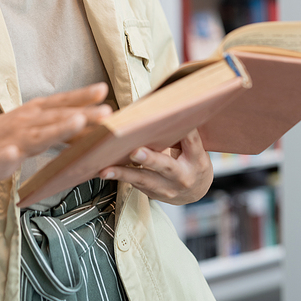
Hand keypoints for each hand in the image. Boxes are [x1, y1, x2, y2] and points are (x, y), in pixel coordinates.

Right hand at [0, 82, 111, 181]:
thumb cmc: (11, 136)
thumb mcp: (39, 128)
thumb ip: (67, 129)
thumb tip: (98, 128)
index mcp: (37, 113)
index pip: (63, 102)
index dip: (83, 96)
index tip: (103, 90)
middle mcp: (28, 122)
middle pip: (59, 117)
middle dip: (84, 115)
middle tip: (107, 112)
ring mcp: (13, 139)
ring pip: (37, 135)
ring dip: (57, 128)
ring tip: (76, 122)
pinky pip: (2, 158)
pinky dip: (7, 156)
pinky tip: (11, 154)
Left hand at [98, 129, 212, 204]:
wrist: (194, 193)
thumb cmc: (192, 163)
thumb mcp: (196, 148)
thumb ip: (184, 132)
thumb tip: (166, 107)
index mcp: (197, 160)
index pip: (191, 142)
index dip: (183, 132)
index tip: (169, 119)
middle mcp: (182, 177)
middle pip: (166, 166)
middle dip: (149, 159)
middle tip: (135, 151)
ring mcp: (167, 189)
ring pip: (144, 180)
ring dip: (123, 174)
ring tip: (105, 170)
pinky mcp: (152, 194)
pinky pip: (135, 184)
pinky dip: (120, 176)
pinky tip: (104, 171)